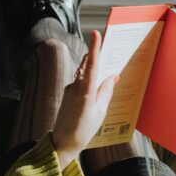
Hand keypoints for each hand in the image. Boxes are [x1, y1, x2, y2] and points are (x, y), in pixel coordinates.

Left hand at [52, 30, 118, 168]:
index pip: (91, 64)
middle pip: (87, 64)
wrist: (63, 142)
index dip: (95, 48)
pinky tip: (97, 88)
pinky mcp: (68, 93)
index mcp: (85, 91)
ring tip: (107, 71)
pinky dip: (89, 80)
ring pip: (83, 72)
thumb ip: (106, 92)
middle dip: (97, 56)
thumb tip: (112, 77)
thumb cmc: (83, 129)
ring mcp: (70, 89)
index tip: (96, 33)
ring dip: (94, 68)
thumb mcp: (100, 112)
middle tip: (111, 51)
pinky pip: (80, 81)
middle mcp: (75, 86)